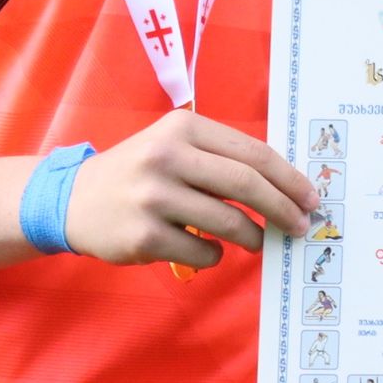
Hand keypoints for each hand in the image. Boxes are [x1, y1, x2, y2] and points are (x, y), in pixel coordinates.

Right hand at [61, 111, 316, 269]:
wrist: (73, 200)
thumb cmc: (138, 171)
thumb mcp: (174, 146)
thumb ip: (219, 157)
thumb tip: (282, 185)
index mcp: (183, 127)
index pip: (251, 152)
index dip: (288, 177)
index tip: (309, 197)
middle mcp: (167, 156)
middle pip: (246, 184)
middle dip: (282, 208)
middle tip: (300, 225)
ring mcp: (153, 196)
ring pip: (227, 221)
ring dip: (252, 236)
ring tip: (257, 241)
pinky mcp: (143, 235)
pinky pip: (200, 251)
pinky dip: (215, 256)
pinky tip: (210, 250)